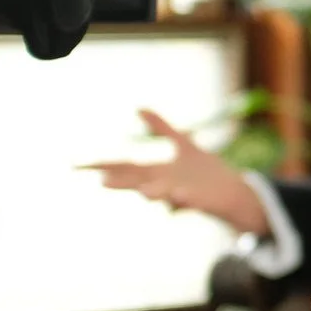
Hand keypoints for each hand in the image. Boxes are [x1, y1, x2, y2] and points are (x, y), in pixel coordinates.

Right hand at [82, 109, 268, 234]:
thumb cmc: (206, 174)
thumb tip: (138, 108)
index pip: (124, 167)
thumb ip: (161, 128)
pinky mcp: (202, 201)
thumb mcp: (183, 145)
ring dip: (152, 193)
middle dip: (122, 182)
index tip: (74, 165)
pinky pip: (192, 201)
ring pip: (163, 195)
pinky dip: (184, 199)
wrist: (237, 195)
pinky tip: (179, 194)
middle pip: (139, 182)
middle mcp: (166, 185)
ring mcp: (183, 194)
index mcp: (158, 172)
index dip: (100, 165)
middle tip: (101, 181)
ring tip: (142, 192)